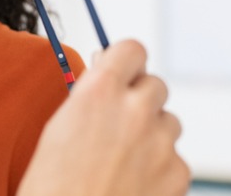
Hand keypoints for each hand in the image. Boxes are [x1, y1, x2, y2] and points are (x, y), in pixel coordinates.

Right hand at [18, 40, 188, 195]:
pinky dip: (160, 170)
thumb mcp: (59, 129)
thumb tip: (108, 80)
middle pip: (155, 85)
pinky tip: (133, 185)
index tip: (122, 72)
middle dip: (139, 101)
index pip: (131, 49)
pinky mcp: (178, 173)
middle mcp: (135, 110)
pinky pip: (175, 159)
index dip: (126, 62)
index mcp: (99, 92)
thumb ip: (89, 98)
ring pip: (168, 122)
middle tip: (118, 126)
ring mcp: (161, 142)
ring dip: (152, 135)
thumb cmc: (52, 191)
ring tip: (122, 163)